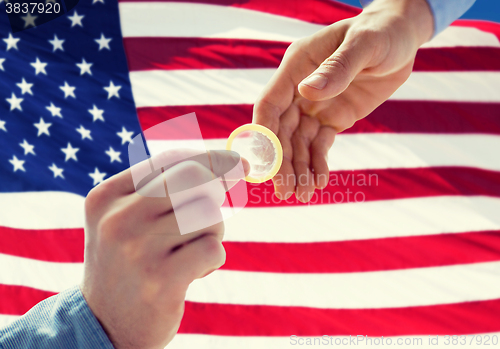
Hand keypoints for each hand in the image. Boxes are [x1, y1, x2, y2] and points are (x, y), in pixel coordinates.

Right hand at [80, 150, 248, 348]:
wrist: (104, 325)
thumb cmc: (128, 262)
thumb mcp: (127, 219)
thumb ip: (162, 188)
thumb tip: (226, 163)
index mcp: (108, 197)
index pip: (169, 160)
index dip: (210, 158)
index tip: (237, 162)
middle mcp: (119, 218)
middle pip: (194, 179)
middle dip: (216, 192)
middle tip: (215, 211)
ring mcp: (138, 250)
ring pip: (209, 214)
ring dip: (212, 232)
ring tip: (190, 251)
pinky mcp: (161, 280)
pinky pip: (213, 248)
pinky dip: (213, 259)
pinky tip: (192, 272)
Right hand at [253, 0, 432, 201]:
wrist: (400, 39)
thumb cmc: (380, 33)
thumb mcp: (364, 45)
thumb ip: (337, 68)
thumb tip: (308, 93)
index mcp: (296, 67)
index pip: (270, 104)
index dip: (263, 133)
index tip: (264, 163)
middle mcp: (299, 89)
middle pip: (282, 131)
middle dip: (282, 162)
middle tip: (284, 191)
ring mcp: (315, 105)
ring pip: (300, 143)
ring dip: (299, 169)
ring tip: (302, 195)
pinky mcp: (333, 118)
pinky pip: (321, 144)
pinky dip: (318, 164)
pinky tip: (319, 182)